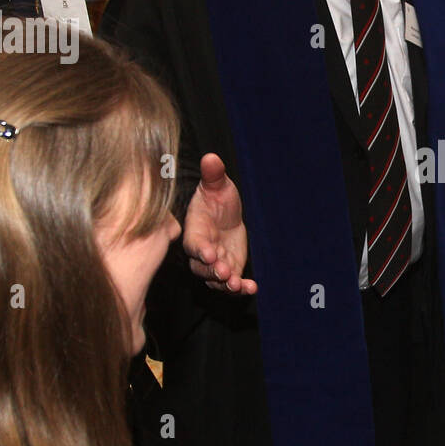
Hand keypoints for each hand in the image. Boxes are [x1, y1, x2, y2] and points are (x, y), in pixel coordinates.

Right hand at [182, 153, 256, 294]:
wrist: (226, 214)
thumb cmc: (216, 198)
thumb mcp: (217, 185)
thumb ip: (213, 175)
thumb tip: (211, 157)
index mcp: (195, 231)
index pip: (193, 242)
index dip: (199, 248)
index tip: (208, 252)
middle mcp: (201, 251)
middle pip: (202, 266)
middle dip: (212, 270)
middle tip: (224, 272)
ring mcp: (214, 263)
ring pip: (215, 279)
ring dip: (226, 284)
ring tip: (237, 285)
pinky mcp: (229, 269)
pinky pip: (232, 283)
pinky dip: (241, 288)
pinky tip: (252, 288)